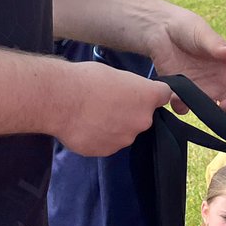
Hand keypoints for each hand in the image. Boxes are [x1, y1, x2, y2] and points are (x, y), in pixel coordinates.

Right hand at [53, 61, 171, 155]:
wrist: (61, 100)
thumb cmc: (87, 79)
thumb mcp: (115, 74)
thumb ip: (129, 88)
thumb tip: (127, 94)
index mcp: (147, 97)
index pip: (164, 95)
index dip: (153, 93)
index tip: (143, 93)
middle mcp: (142, 120)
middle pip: (143, 116)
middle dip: (131, 111)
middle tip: (109, 102)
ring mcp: (126, 138)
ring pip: (125, 131)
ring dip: (115, 125)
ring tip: (93, 115)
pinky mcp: (108, 151)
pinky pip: (108, 142)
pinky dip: (100, 136)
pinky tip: (85, 126)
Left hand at [145, 2, 225, 120]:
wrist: (161, 29)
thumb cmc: (188, 27)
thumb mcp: (203, 34)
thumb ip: (217, 46)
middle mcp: (221, 84)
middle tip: (225, 105)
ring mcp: (202, 90)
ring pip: (213, 114)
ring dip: (211, 116)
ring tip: (204, 108)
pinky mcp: (182, 93)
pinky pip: (185, 107)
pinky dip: (182, 106)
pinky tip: (176, 98)